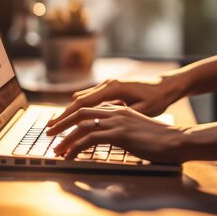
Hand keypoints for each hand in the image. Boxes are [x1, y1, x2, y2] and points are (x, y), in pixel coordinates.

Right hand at [46, 74, 176, 129]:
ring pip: (82, 99)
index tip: (54, 129)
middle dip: (63, 117)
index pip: (82, 104)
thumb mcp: (142, 110)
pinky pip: (90, 99)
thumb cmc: (157, 98)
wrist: (166, 86)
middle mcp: (107, 84)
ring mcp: (108, 85)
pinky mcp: (110, 89)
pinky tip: (75, 121)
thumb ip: (121, 115)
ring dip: (70, 113)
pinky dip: (80, 109)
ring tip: (58, 128)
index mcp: (112, 88)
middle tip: (49, 131)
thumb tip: (101, 125)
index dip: (66, 117)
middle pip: (77, 101)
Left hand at [46, 102, 186, 162]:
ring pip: (81, 125)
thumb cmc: (162, 141)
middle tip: (50, 134)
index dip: (74, 118)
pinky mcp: (118, 134)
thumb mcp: (139, 132)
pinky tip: (69, 156)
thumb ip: (125, 132)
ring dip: (65, 137)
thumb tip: (115, 140)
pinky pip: (89, 139)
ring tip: (56, 150)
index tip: (63, 128)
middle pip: (81, 112)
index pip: (91, 110)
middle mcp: (116, 112)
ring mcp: (117, 122)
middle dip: (62, 122)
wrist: (177, 140)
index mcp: (121, 110)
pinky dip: (75, 147)